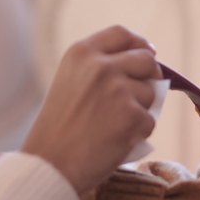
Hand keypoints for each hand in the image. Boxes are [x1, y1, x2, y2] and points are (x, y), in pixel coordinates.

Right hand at [21, 25, 160, 194]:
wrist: (49, 165)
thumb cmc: (58, 129)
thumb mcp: (69, 82)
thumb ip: (99, 68)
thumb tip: (146, 66)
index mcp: (81, 52)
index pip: (121, 34)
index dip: (138, 43)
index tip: (147, 53)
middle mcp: (100, 65)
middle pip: (145, 59)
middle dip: (149, 76)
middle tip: (138, 95)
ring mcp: (117, 89)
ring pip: (150, 93)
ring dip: (140, 109)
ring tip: (111, 126)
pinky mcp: (132, 115)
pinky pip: (149, 121)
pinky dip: (138, 133)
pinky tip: (114, 141)